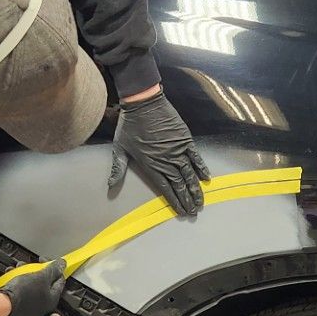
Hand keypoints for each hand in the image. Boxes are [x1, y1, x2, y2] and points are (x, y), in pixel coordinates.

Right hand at [0, 259, 67, 315]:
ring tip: (19, 267)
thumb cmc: (22, 294)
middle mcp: (41, 305)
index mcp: (51, 300)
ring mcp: (28, 306)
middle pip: (43, 282)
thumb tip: (61, 265)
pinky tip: (11, 274)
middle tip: (33, 263)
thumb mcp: (41, 276)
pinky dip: (15, 279)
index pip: (59, 281)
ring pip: (29, 284)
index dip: (56, 268)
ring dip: (25, 272)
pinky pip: (19, 289)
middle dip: (37, 269)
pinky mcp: (16, 304)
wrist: (1, 305)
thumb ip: (53, 270)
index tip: (50, 261)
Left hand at [109, 88, 210, 216]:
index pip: (165, 188)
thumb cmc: (129, 125)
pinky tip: (206, 179)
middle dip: (187, 200)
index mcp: (150, 165)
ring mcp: (177, 150)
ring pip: (189, 174)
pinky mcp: (184, 139)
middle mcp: (166, 160)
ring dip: (195, 189)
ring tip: (200, 202)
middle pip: (179, 184)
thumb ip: (118, 168)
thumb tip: (110, 185)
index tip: (181, 211)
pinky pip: (195, 157)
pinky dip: (201, 168)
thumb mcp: (119, 148)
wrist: (143, 103)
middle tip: (194, 212)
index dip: (174, 201)